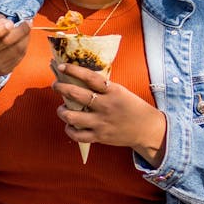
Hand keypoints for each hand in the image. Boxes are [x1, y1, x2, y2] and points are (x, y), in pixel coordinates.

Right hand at [0, 15, 30, 91]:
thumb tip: (11, 24)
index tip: (11, 24)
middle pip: (6, 42)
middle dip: (21, 31)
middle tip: (28, 22)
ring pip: (16, 49)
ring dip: (25, 38)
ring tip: (27, 29)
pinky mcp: (4, 70)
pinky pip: (19, 56)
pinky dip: (24, 46)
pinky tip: (23, 39)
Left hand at [52, 62, 168, 165]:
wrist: (147, 129)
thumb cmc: (132, 107)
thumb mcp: (120, 91)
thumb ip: (102, 87)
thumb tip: (78, 78)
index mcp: (112, 91)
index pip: (89, 77)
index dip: (73, 70)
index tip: (62, 66)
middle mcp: (105, 106)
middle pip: (76, 95)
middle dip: (61, 88)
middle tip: (56, 85)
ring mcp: (101, 122)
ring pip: (72, 117)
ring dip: (62, 111)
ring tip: (62, 108)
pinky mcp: (99, 137)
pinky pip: (77, 135)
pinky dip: (69, 129)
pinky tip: (69, 125)